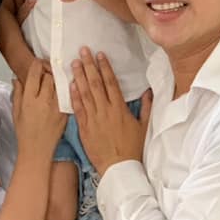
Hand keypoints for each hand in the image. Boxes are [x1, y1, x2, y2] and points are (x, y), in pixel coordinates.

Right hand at [12, 60, 65, 157]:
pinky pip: (67, 95)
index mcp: (29, 100)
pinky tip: (66, 87)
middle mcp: (43, 101)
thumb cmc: (25, 133)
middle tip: (49, 68)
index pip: (34, 74)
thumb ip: (18, 93)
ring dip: (59, 78)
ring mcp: (56, 107)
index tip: (38, 63)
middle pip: (50, 76)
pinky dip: (67, 89)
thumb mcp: (16, 112)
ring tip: (58, 76)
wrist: (37, 150)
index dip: (37, 65)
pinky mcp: (65, 113)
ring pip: (60, 84)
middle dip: (49, 70)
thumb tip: (17, 79)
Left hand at [71, 49, 151, 175]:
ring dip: (79, 76)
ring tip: (74, 63)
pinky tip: (70, 85)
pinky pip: (78, 109)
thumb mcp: (144, 127)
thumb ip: (146, 107)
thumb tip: (148, 91)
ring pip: (84, 93)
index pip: (111, 82)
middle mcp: (105, 110)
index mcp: (119, 108)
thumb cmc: (133, 148)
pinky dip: (74, 96)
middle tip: (82, 51)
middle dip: (88, 65)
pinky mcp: (84, 129)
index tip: (99, 54)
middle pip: (95, 83)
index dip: (104, 67)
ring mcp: (93, 119)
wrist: (119, 169)